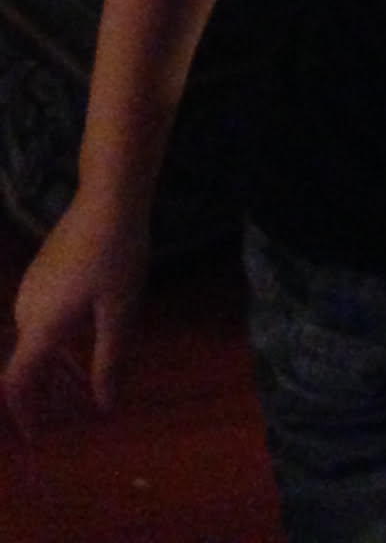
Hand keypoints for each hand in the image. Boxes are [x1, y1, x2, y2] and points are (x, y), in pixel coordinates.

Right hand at [3, 196, 148, 438]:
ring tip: (84, 386)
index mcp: (41, 325)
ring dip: (57, 369)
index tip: (39, 436)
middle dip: (48, 394)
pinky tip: (84, 344)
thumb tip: (104, 405)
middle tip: (74, 414)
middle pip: (27, 365)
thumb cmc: (117, 254)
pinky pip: (43, 320)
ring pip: (37, 342)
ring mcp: (33, 287)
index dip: (26, 412)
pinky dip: (59, 343)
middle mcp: (27, 309)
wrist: (108, 197)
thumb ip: (109, 360)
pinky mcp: (44, 272)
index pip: (18, 382)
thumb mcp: (120, 311)